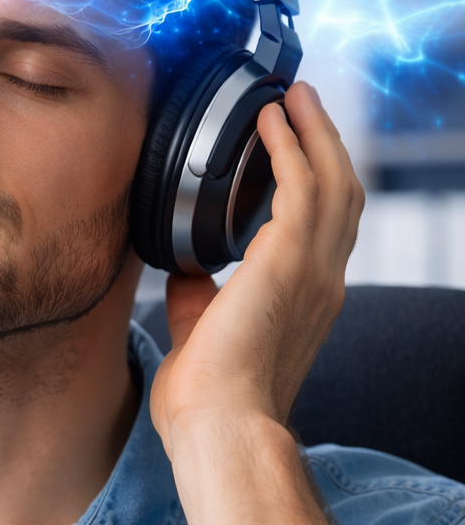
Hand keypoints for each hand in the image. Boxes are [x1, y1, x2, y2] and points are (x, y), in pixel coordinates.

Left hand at [146, 84, 380, 524]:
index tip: (291, 147)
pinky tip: (270, 118)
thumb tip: (182, 270)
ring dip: (312, 132)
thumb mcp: (201, 334)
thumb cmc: (207, 400)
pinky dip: (291, 145)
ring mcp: (313, 270)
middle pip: (342, 192)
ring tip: (289, 97)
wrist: (217, 427)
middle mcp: (321, 281)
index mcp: (304, 301)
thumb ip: (198, 299)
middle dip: (323, 143)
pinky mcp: (291, 260)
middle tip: (299, 104)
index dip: (314, 181)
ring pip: (333, 179)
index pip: (323, 228)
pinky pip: (304, 183)